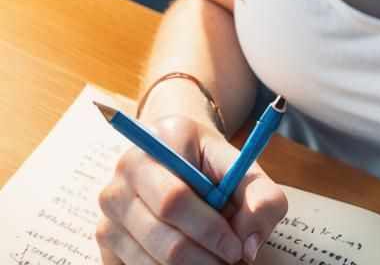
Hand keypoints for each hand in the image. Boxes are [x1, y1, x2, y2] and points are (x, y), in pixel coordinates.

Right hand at [96, 113, 288, 263]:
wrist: (174, 155)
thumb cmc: (208, 163)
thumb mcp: (240, 166)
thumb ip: (259, 196)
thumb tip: (249, 245)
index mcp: (156, 143)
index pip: (175, 199)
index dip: (208, 230)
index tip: (235, 248)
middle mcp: (122, 175)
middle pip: (160, 235)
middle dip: (202, 257)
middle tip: (229, 259)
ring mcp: (108, 210)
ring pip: (148, 261)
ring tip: (212, 258)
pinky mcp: (104, 241)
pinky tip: (190, 260)